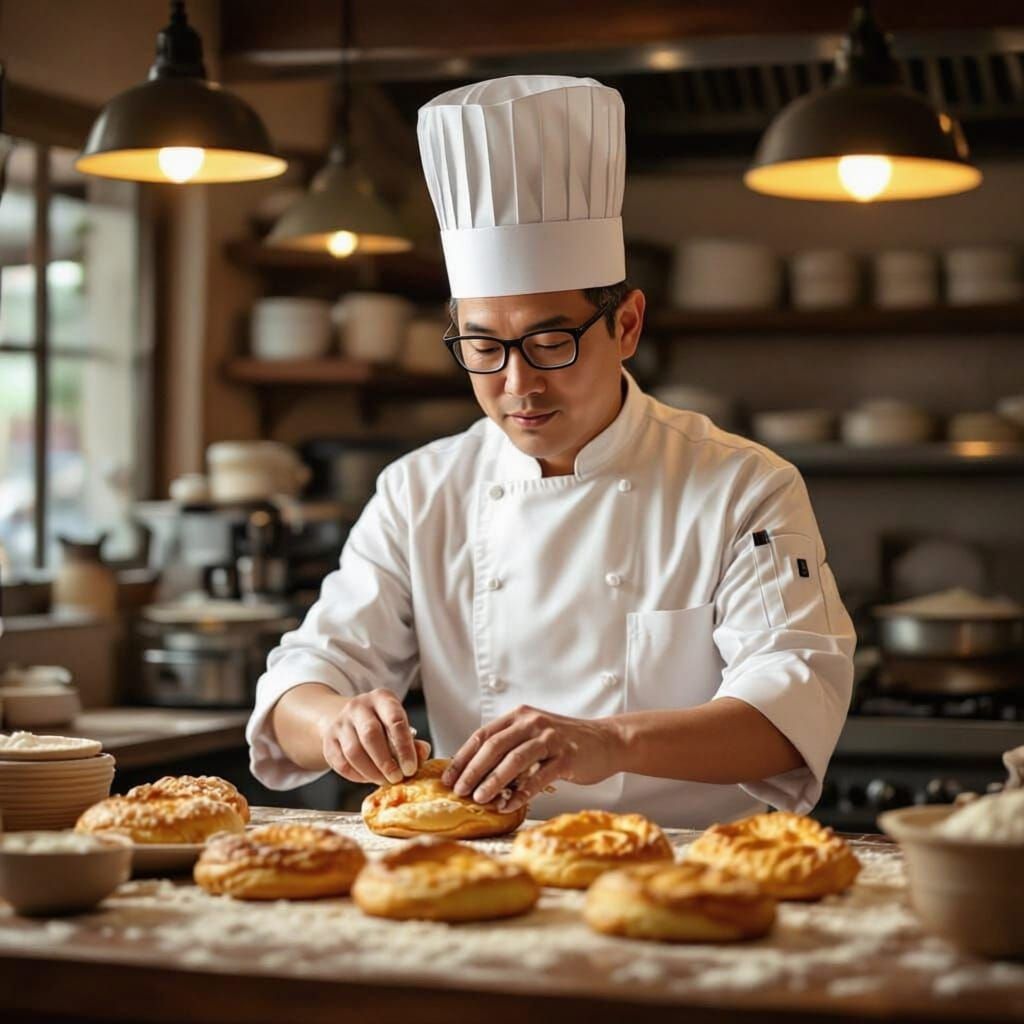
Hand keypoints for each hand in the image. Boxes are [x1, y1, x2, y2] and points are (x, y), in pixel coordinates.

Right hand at [319, 688, 429, 784]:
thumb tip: (422, 754)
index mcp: (382, 698)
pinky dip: (357, 776)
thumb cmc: (381, 725)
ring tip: (384, 781)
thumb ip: (413, 741)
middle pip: (371, 735)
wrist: (349, 719)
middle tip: (397, 779)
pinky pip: (341, 763)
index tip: (410, 768)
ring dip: (371, 772)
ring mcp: (341, 722)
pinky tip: (368, 778)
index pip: (395, 720)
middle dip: (386, 762)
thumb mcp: (399, 725)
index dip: (404, 747)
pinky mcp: (329, 739)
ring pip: (354, 751)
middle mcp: (358, 706)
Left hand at [442, 705, 620, 813]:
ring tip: (480, 799)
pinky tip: (509, 806)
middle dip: (473, 770)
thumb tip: (475, 774)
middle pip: (494, 746)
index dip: (463, 757)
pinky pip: (539, 777)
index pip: (483, 735)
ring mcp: (550, 738)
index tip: (448, 778)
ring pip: (514, 760)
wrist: (607, 741)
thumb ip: (509, 747)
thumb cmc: (565, 743)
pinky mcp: (567, 757)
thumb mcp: (533, 736)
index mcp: (519, 717)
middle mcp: (532, 723)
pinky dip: (522, 793)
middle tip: (459, 791)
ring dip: (493, 781)